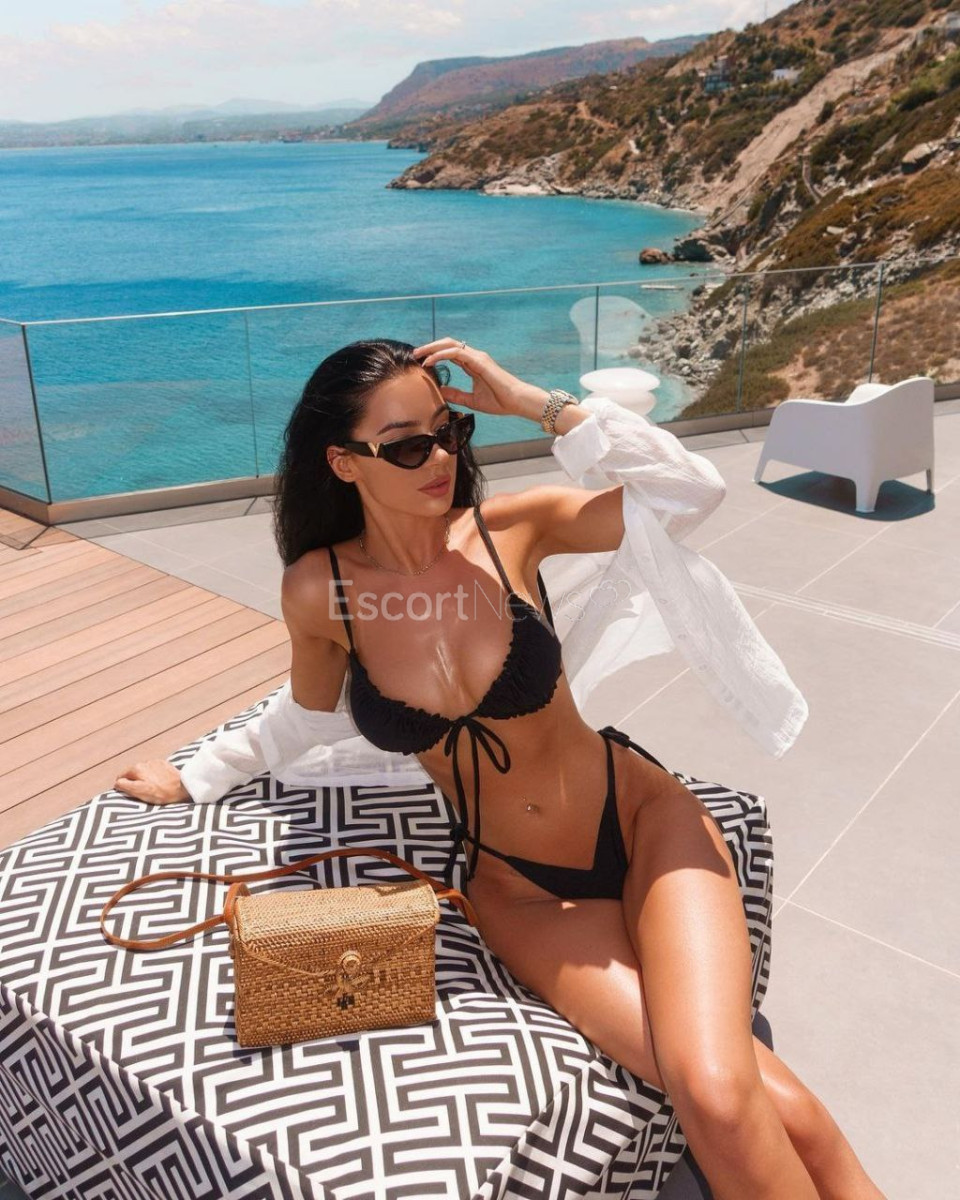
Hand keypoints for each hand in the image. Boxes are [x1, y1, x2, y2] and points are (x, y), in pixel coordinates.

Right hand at [114, 760, 190, 805]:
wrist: (182, 787)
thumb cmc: (161, 792)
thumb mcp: (139, 792)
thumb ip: (125, 786)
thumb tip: (117, 783)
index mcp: (136, 768)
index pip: (121, 776)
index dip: (122, 786)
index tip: (128, 793)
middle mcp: (145, 762)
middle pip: (132, 773)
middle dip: (134, 782)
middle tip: (141, 792)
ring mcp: (155, 762)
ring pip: (143, 771)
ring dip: (144, 778)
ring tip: (151, 789)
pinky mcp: (165, 764)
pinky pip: (154, 770)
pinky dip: (154, 776)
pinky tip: (159, 783)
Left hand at [412, 337, 546, 419]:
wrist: (516, 402)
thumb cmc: (499, 401)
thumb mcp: (471, 400)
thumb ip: (456, 394)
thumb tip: (440, 392)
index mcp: (473, 364)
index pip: (450, 353)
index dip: (435, 354)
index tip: (421, 361)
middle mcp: (474, 357)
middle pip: (448, 344)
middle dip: (430, 347)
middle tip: (415, 354)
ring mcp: (477, 357)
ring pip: (450, 345)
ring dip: (432, 348)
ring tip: (418, 355)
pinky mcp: (479, 361)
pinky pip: (456, 353)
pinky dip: (441, 355)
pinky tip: (430, 362)